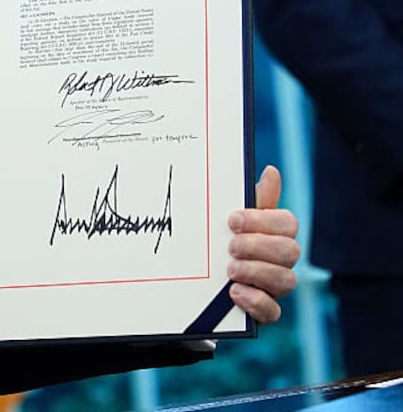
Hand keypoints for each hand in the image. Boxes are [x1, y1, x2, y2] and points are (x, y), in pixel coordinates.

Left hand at [226, 165, 299, 323]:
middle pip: (290, 251)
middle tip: (231, 247)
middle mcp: (280, 260)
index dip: (263, 221)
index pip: (288, 224)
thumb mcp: (230, 219)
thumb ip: (252, 199)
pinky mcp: (263, 311)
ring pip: (287, 281)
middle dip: (258, 246)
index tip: (232, 220)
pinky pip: (273, 312)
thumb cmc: (219, 240)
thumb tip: (272, 171)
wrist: (194, 278)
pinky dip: (256, 302)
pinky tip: (235, 292)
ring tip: (230, 270)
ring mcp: (274, 287)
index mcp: (275, 234)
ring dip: (256, 272)